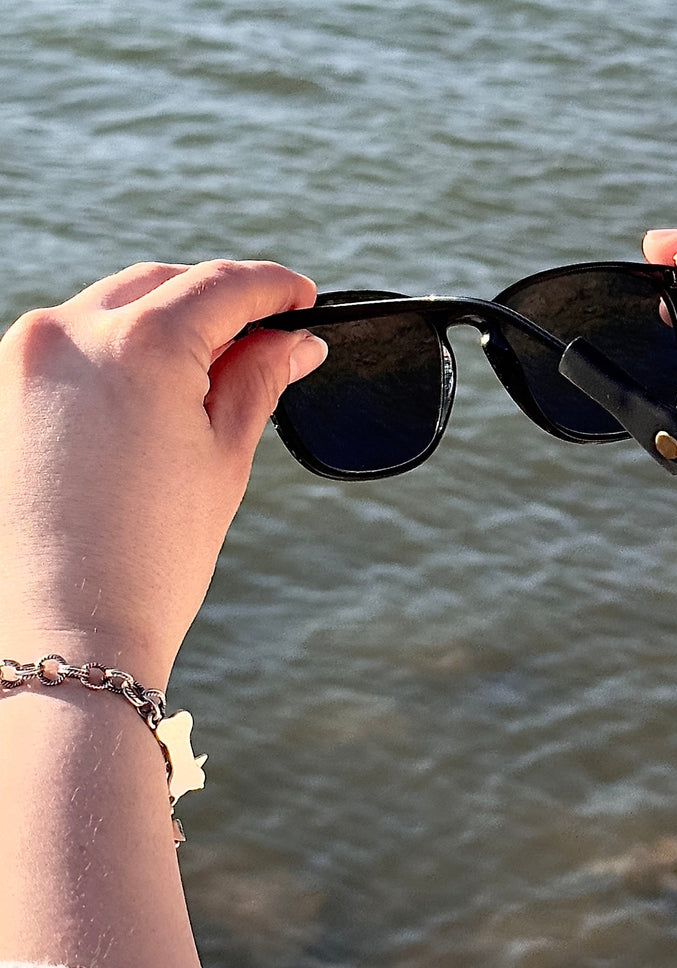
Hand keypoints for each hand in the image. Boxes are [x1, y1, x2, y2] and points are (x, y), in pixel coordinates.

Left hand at [0, 260, 326, 684]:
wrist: (69, 629)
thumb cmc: (155, 555)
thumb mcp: (224, 457)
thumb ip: (259, 380)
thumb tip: (295, 342)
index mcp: (140, 345)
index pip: (221, 286)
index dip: (274, 286)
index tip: (305, 298)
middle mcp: (68, 332)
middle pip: (161, 285)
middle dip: (218, 302)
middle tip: (268, 338)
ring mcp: (21, 358)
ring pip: (110, 306)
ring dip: (164, 323)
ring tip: (210, 374)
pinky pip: (70, 343)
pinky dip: (118, 350)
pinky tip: (153, 395)